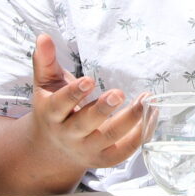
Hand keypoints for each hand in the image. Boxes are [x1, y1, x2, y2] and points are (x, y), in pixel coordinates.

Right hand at [25, 35, 150, 171]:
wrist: (52, 147)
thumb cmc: (54, 108)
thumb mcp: (46, 84)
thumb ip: (45, 61)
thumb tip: (43, 36)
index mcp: (52, 114)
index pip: (61, 104)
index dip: (74, 93)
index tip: (89, 80)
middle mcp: (68, 134)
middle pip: (85, 125)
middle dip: (103, 110)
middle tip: (119, 93)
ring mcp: (87, 149)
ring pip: (110, 139)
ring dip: (130, 120)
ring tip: (145, 101)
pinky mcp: (104, 159)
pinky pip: (124, 151)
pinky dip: (140, 135)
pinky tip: (151, 115)